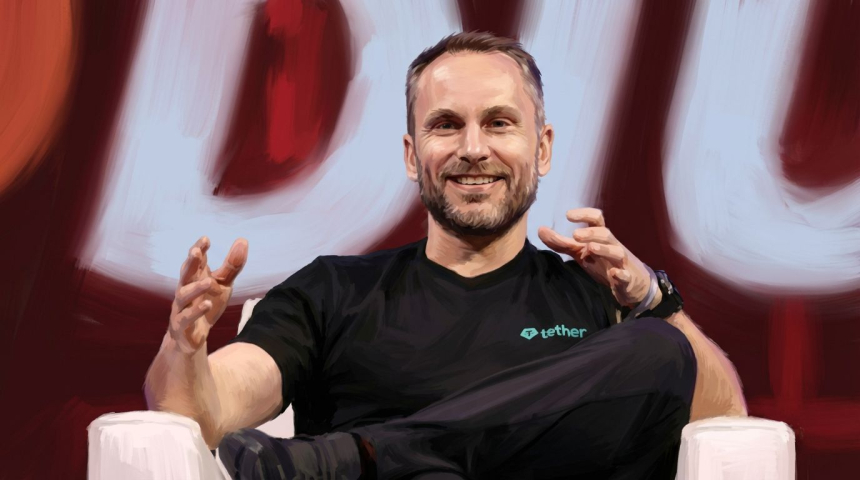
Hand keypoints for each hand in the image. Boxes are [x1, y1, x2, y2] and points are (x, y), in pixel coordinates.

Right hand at [168, 236, 247, 353]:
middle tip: (196, 251)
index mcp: (194, 278)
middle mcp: (185, 290)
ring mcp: (181, 308)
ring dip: (195, 288)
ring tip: (208, 282)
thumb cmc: (206, 304)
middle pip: (185, 274)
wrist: (190, 337)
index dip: (199, 249)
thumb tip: (243, 240)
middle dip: (190, 263)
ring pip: (183, 296)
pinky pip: (186, 317)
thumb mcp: (223, 284)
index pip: (196, 261)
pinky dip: (196, 311)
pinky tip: (207, 304)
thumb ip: (231, 265)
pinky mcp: (181, 326)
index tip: (205, 239)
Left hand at [538, 208, 654, 307]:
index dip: (584, 214)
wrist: (631, 284)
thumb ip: (561, 243)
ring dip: (604, 249)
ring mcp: (621, 262)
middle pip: (606, 234)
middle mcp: (612, 246)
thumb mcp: (581, 252)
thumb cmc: (603, 263)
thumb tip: (540, 230)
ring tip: (590, 249)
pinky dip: (621, 274)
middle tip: (575, 235)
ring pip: (617, 252)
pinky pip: (626, 276)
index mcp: (601, 238)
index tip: (568, 215)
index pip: (596, 219)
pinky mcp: (627, 279)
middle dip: (592, 233)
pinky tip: (614, 275)